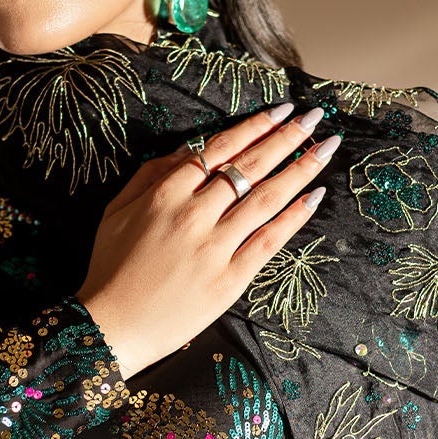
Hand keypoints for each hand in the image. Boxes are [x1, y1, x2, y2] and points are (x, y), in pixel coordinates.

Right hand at [75, 102, 341, 380]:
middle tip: (314, 118)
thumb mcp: (118, 210)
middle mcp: (194, 215)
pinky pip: (269, 241)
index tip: (281, 112)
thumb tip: (189, 148)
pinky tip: (315, 197)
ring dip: (301, 169)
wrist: (114, 327)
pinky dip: (294, 217)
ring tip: (326, 149)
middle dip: (287, 138)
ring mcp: (215, 247)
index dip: (254, 127)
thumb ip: (151, 174)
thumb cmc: (111, 268)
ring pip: (266, 198)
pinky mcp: (230, 279)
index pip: (219, 149)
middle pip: (250, 167)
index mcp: (165, 193)